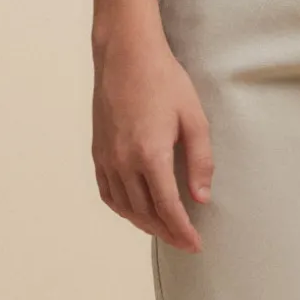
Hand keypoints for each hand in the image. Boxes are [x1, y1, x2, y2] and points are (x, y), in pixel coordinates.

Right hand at [92, 25, 213, 250]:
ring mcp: (106, 157)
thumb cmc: (164, 80)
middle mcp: (123, 161)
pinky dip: (122, 208)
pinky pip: (107, 191)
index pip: (167, 207)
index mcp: (150, 154)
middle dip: (167, 232)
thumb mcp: (194, 118)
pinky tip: (135, 211)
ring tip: (165, 230)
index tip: (195, 245)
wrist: (125, 54)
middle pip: (145, 212)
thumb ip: (200, 161)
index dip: (182, 230)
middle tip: (185, 243)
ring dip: (145, 224)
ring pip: (124, 206)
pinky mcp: (98, 151)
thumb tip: (201, 198)